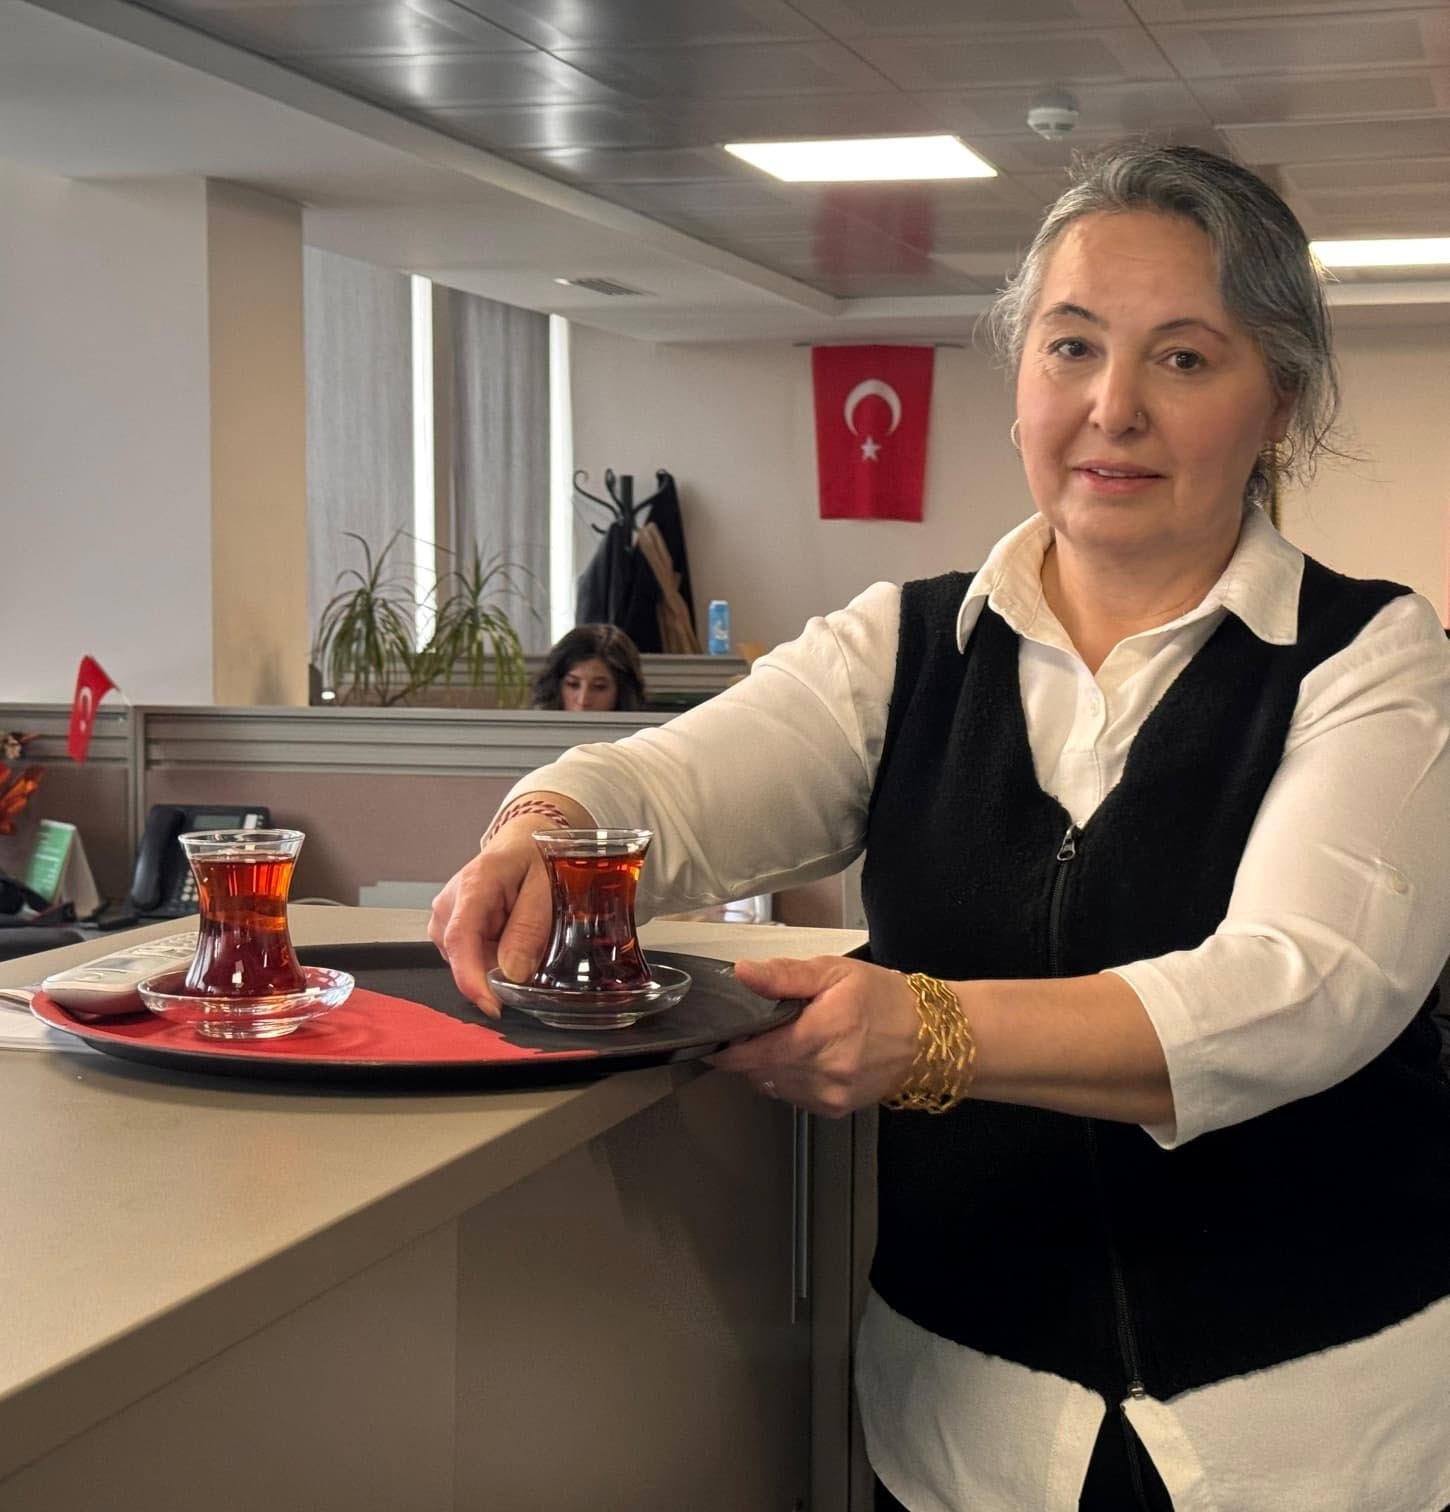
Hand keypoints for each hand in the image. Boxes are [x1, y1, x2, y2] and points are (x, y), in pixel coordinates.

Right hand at [428, 792, 592, 1014]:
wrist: (518, 845)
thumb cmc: (532, 859)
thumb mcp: (544, 887)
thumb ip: (528, 928)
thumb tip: (512, 973)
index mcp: (473, 885)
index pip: (461, 939)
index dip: (472, 979)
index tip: (492, 1006)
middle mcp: (448, 904)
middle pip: (468, 958)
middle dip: (500, 968)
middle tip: (535, 941)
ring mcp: (443, 918)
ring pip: (471, 962)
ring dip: (498, 960)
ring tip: (520, 925)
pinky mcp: (447, 930)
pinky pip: (472, 957)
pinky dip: (493, 955)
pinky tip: (507, 932)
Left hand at [710, 955, 922, 1117]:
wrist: (926, 1036)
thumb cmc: (882, 998)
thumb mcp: (834, 972)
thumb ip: (785, 975)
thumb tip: (744, 973)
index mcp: (821, 1033)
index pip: (753, 1054)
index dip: (728, 1048)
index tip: (718, 1038)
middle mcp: (825, 1071)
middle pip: (757, 1072)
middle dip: (749, 1052)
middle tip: (761, 1028)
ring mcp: (829, 1095)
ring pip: (772, 1086)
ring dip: (768, 1066)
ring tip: (790, 1039)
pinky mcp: (834, 1108)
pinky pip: (793, 1096)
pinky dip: (789, 1079)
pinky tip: (807, 1057)